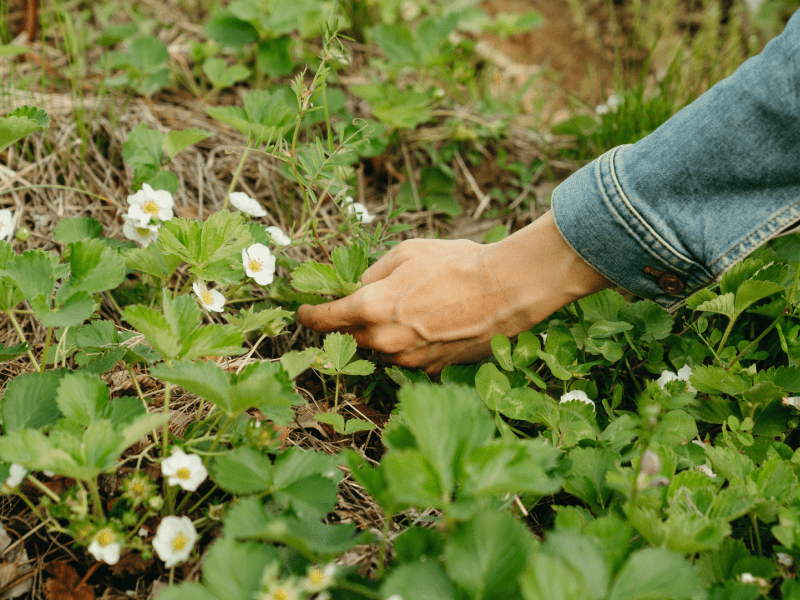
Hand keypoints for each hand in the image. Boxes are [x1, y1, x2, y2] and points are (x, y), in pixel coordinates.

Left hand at [297, 210, 611, 373]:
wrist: (505, 291)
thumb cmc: (456, 264)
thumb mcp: (406, 253)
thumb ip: (373, 274)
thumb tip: (359, 287)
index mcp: (370, 309)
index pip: (324, 319)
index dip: (310, 315)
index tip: (304, 313)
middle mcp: (384, 341)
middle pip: (352, 337)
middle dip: (351, 323)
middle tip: (363, 304)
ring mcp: (408, 360)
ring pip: (381, 349)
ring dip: (383, 334)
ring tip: (410, 308)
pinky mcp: (431, 369)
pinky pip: (408, 358)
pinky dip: (409, 344)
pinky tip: (431, 323)